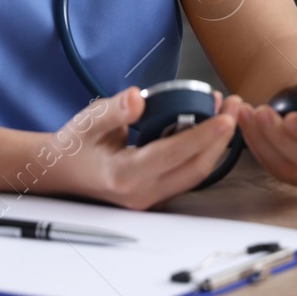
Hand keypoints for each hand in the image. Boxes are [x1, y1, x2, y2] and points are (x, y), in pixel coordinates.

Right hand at [41, 86, 235, 208]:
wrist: (60, 171)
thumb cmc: (75, 145)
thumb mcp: (88, 121)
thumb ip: (113, 111)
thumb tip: (136, 98)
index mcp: (125, 175)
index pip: (174, 156)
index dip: (203, 135)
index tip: (226, 116)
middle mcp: (142, 192)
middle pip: (195, 169)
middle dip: (222, 138)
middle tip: (236, 106)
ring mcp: (151, 197)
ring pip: (196, 174)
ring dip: (217, 144)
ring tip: (229, 110)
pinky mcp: (158, 193)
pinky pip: (189, 173)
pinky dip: (205, 150)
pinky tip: (211, 125)